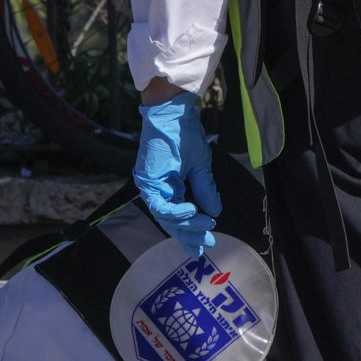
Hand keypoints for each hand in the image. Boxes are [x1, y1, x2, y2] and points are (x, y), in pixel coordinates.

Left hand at [133, 93, 220, 257]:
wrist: (174, 114)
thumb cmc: (186, 134)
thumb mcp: (201, 167)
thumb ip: (205, 190)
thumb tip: (214, 212)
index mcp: (169, 186)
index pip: (178, 216)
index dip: (191, 231)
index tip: (205, 244)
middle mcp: (158, 189)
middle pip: (171, 222)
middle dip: (189, 235)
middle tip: (205, 245)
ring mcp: (151, 186)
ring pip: (166, 217)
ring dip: (187, 225)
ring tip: (206, 226)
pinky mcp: (147, 181)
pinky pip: (160, 205)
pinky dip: (176, 212)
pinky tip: (192, 211)